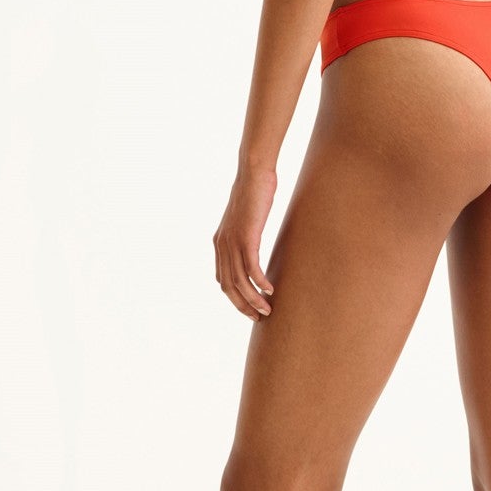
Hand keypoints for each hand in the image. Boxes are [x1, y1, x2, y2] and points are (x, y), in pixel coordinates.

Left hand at [213, 166, 277, 319]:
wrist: (253, 172)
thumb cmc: (254, 193)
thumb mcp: (246, 219)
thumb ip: (245, 235)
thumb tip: (253, 246)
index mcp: (219, 244)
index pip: (223, 280)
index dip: (235, 298)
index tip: (250, 308)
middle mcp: (222, 245)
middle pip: (228, 287)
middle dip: (243, 305)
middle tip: (259, 317)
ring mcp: (232, 242)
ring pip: (240, 281)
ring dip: (253, 299)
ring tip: (268, 309)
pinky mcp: (246, 237)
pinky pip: (252, 268)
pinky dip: (260, 282)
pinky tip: (270, 289)